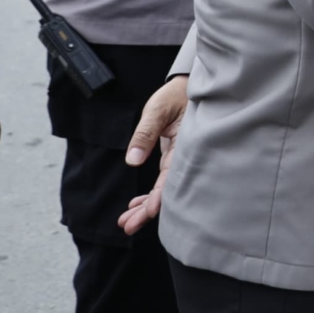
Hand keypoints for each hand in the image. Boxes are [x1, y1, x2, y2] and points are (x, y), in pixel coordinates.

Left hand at [119, 75, 187, 234]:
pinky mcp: (172, 158)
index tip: (147, 212)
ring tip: (126, 222)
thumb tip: (132, 160)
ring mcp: (178, 159)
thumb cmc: (176, 94)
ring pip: (162, 189)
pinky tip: (135, 205)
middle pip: (166, 190)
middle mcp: (183, 157)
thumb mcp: (157, 110)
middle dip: (147, 211)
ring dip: (145, 206)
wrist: (187, 86)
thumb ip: (144, 135)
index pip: (172, 178)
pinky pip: (161, 181)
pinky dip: (149, 195)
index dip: (160, 197)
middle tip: (128, 226)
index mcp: (185, 146)